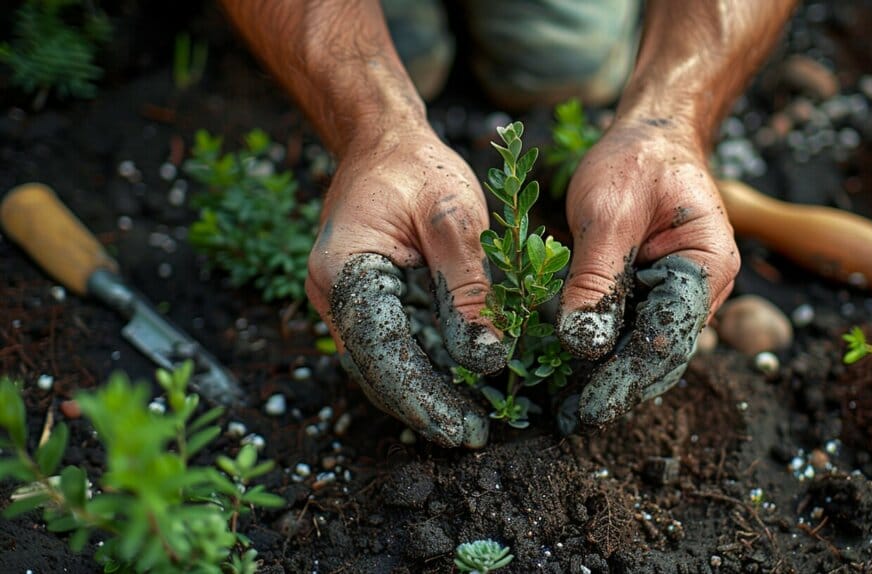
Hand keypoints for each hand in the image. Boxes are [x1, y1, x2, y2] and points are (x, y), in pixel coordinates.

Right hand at [305, 124, 504, 447]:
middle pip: (378, 368)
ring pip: (384, 365)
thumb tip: (487, 359)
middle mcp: (335, 293)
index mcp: (345, 269)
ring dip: (426, 396)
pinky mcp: (369, 303)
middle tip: (473, 436)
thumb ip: (468, 286)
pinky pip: (395, 346)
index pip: (380, 349)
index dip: (420, 394)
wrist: (384, 143)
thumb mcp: (452, 216)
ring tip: (472, 425)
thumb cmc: (417, 169)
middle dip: (425, 407)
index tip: (460, 425)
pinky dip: (426, 370)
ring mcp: (347, 302)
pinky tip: (461, 390)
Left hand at [558, 119, 739, 425]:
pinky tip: (569, 373)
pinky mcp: (653, 293)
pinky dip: (603, 350)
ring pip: (645, 348)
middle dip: (618, 387)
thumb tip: (582, 341)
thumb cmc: (636, 162)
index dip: (629, 374)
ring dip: (609, 376)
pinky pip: (630, 329)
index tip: (592, 404)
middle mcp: (702, 289)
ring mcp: (679, 295)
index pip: (669, 334)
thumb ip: (596, 275)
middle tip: (573, 420)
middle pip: (661, 352)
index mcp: (707, 265)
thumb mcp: (608, 212)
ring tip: (567, 409)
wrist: (650, 137)